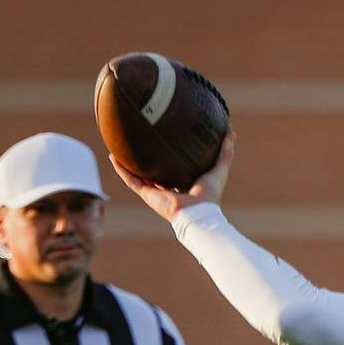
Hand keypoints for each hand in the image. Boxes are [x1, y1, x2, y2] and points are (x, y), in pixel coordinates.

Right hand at [108, 129, 235, 221]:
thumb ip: (225, 152)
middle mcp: (168, 190)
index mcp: (183, 186)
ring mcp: (156, 193)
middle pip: (154, 173)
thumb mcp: (219, 169)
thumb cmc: (209, 195)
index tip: (163, 143)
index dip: (167, 159)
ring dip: (128, 164)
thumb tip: (231, 131)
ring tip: (119, 148)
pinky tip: (113, 156)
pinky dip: (121, 169)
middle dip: (146, 160)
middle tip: (138, 142)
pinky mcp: (147, 195)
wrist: (198, 213)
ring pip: (138, 176)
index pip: (173, 170)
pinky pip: (130, 180)